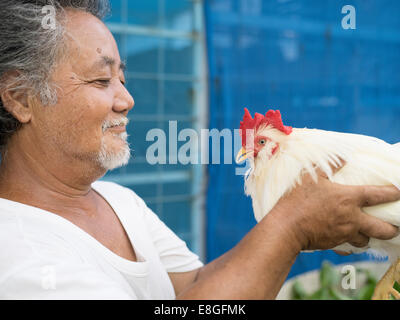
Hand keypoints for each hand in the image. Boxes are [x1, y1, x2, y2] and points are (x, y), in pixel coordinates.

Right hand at [269, 163, 399, 250]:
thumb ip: (330, 165)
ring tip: (366, 233)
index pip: (377, 195)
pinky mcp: (334, 244)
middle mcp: (351, 218)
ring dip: (367, 237)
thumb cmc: (297, 199)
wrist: (286, 227)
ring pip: (365, 240)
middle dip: (391, 229)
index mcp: (348, 198)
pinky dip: (349, 246)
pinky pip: (348, 248)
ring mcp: (344, 233)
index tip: (398, 192)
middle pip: (381, 228)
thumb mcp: (311, 176)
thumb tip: (344, 155)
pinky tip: (346, 243)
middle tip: (394, 228)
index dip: (391, 193)